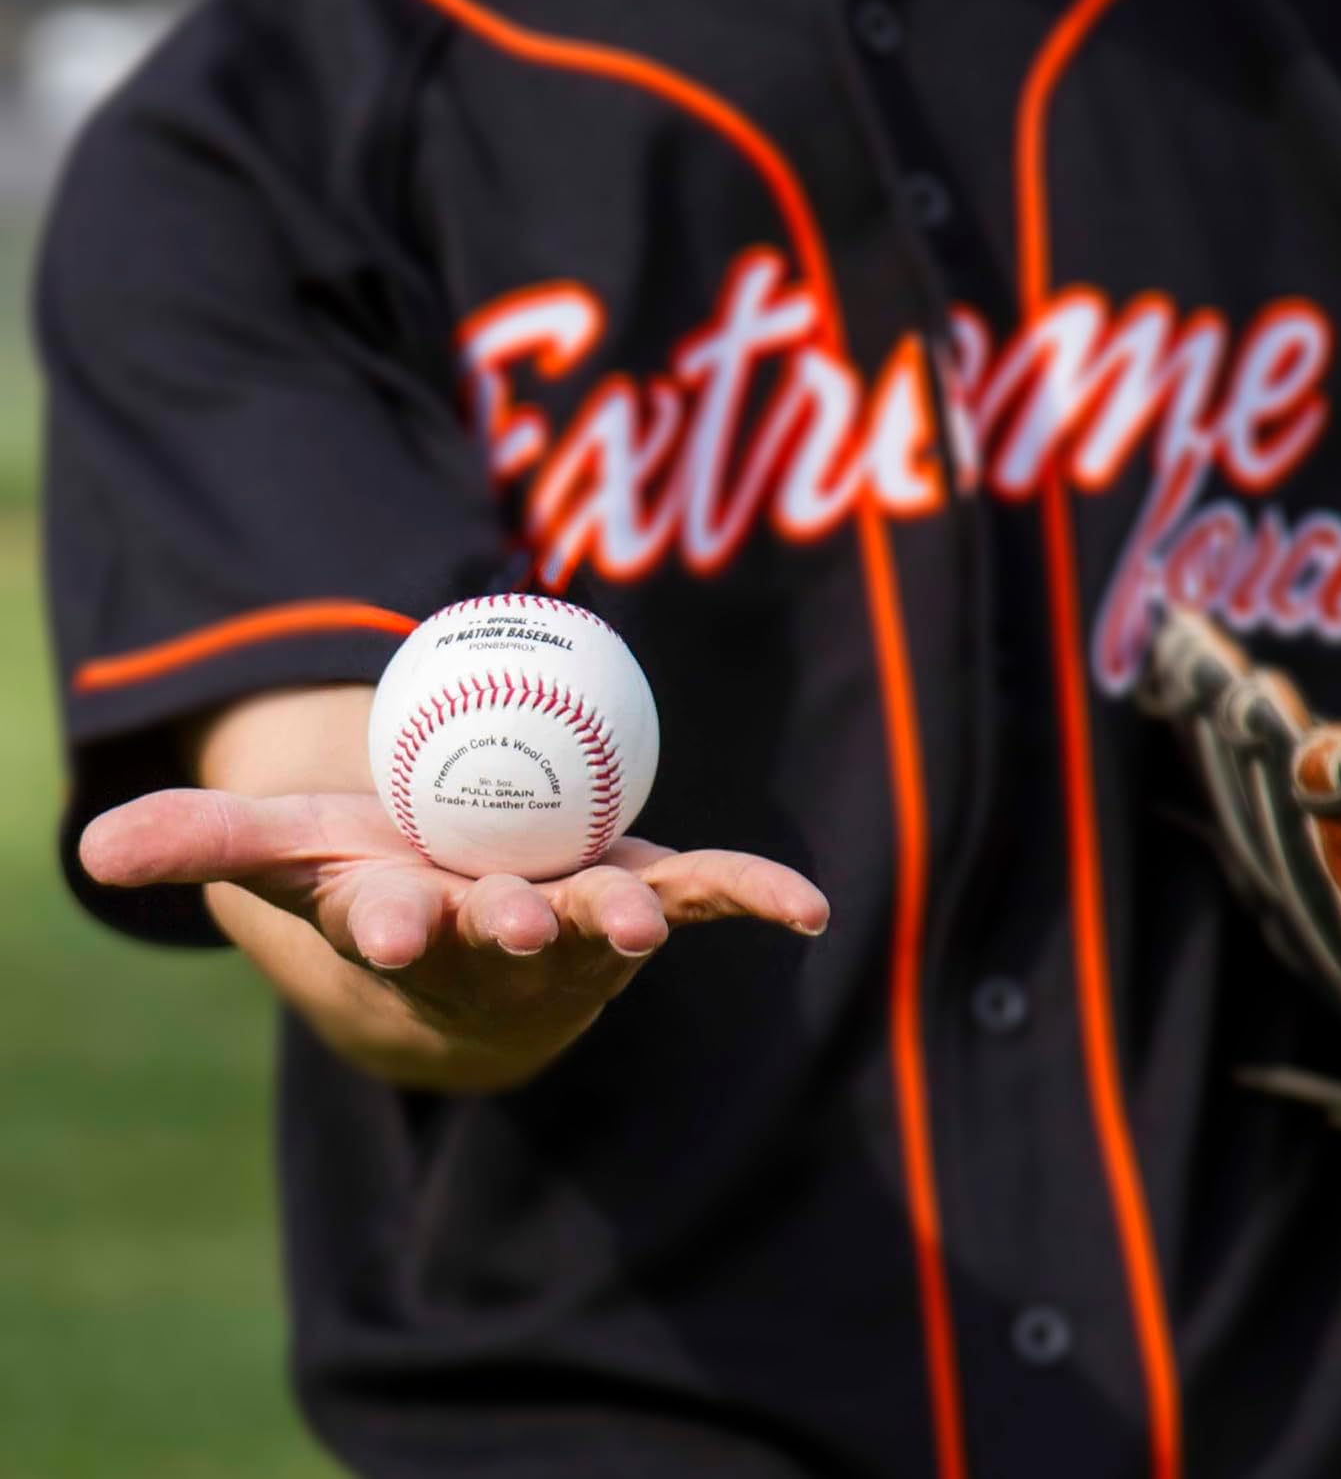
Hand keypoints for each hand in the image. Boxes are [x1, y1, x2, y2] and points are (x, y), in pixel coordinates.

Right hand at [80, 788, 828, 1089]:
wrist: (470, 938)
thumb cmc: (378, 879)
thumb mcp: (291, 846)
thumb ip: (205, 839)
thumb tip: (89, 844)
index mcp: (412, 930)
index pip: (392, 928)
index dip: (390, 922)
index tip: (390, 919)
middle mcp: (499, 945)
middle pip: (503, 936)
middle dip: (507, 928)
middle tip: (516, 919)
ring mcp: (581, 933)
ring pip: (603, 928)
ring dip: (622, 925)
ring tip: (636, 923)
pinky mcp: (644, 906)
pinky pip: (705, 895)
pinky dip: (754, 899)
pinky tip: (807, 909)